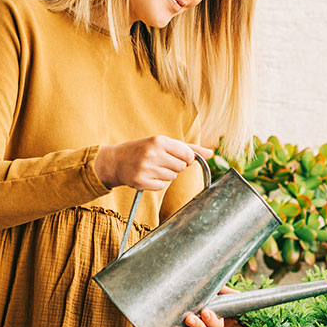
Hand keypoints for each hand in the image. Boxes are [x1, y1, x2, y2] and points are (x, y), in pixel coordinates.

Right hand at [95, 136, 212, 190]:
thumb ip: (188, 147)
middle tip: (161, 162)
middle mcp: (152, 153)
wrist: (115, 161)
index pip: (187, 154)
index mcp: (159, 140)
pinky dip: (156, 183)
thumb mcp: (162, 143)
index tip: (178, 158)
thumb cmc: (142, 150)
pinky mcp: (140, 181)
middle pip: (181, 167)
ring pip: (171, 177)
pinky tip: (147, 176)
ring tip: (152, 168)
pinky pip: (161, 186)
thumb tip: (212, 153)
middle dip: (174, 166)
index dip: (186, 159)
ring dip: (165, 175)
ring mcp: (146, 168)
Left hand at [167, 285, 234, 326]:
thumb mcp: (212, 287)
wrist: (179, 285)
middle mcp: (201, 324)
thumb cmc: (199, 287)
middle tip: (189, 318)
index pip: (216, 325)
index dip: (212, 321)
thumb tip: (238, 295)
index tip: (205, 312)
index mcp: (212, 316)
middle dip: (197, 326)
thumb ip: (223, 291)